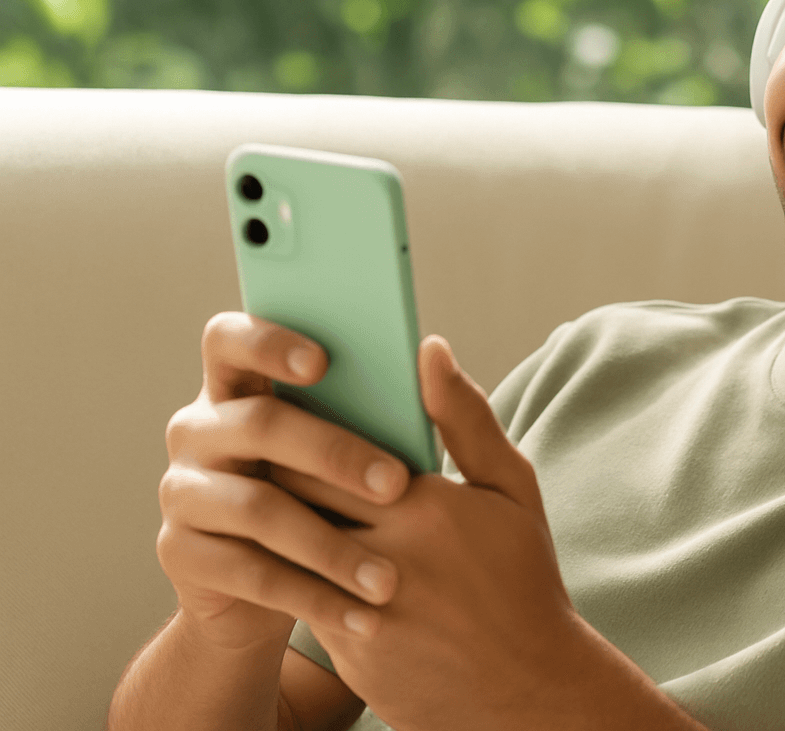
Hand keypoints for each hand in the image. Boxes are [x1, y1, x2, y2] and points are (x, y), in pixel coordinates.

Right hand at [155, 313, 412, 652]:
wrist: (283, 585)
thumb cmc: (339, 492)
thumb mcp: (364, 446)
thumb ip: (393, 400)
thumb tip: (434, 350)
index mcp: (240, 384)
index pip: (230, 339)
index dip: (269, 342)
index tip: (324, 361)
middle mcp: (199, 429)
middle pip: (259, 424)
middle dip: (334, 452)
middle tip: (398, 485)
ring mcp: (182, 491)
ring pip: (258, 507)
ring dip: (330, 545)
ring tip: (389, 578)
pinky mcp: (179, 553)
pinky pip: (250, 573)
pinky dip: (313, 596)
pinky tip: (362, 616)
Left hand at [270, 335, 606, 730]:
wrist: (527, 688)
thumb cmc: (521, 578)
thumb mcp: (511, 490)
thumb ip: (465, 417)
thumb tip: (428, 350)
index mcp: (427, 504)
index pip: (330, 450)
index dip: (301, 430)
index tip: (289, 411)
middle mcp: (390, 554)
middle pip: (298, 496)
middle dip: (278, 472)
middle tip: (264, 451)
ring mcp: (366, 609)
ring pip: (290, 550)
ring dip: (274, 528)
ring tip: (271, 508)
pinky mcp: (351, 654)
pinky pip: (303, 604)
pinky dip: (292, 581)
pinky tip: (294, 568)